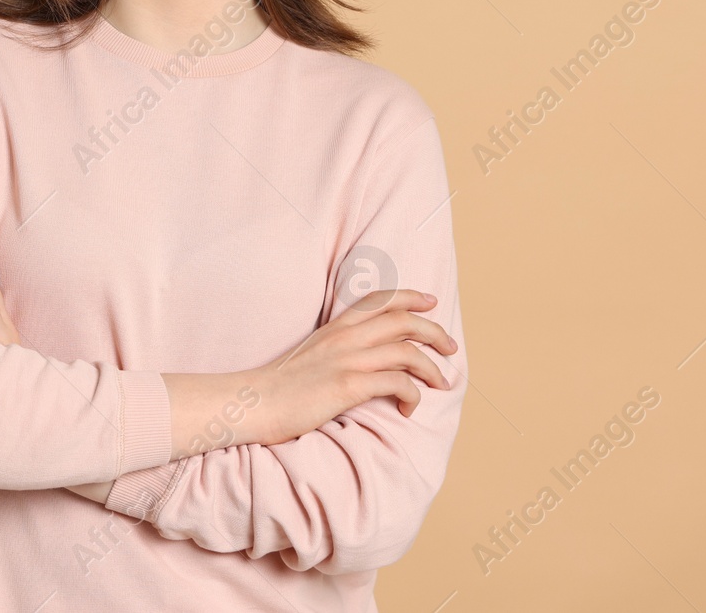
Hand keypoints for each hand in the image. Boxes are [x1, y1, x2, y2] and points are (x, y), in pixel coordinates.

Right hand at [239, 289, 457, 447]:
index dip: (410, 297)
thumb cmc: (281, 387)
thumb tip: (362, 358)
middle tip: (451, 347)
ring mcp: (347, 359)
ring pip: (407, 350)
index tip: (431, 302)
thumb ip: (336, 349)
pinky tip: (409, 408)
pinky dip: (412, 395)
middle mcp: (345, 337)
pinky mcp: (348, 385)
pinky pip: (398, 383)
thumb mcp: (311, 355)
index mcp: (336, 328)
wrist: (254, 403)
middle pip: (403, 320)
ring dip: (432, 367)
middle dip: (434, 331)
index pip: (379, 300)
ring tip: (442, 382)